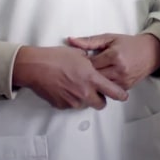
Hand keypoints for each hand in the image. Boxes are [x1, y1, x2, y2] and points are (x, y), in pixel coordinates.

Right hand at [12, 45, 128, 109]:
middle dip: (101, 99)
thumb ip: (91, 62)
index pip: (113, 92)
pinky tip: (65, 88)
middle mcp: (84, 93)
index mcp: (91, 78)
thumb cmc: (56, 57)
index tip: (124, 96)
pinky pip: (72, 104)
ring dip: (85, 98)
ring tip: (76, 85)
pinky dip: (72, 98)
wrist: (35, 67)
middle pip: (101, 104)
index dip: (120, 95)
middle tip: (97, 91)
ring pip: (85, 104)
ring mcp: (72, 101)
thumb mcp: (78, 53)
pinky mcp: (61, 105)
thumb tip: (94, 64)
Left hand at [67, 33, 159, 90]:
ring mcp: (123, 80)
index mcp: (114, 55)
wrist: (150, 52)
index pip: (91, 64)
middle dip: (86, 75)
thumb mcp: (110, 38)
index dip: (83, 64)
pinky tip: (100, 81)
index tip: (79, 63)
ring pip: (101, 86)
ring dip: (94, 82)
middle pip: (95, 77)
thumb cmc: (128, 44)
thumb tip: (70, 40)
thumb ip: (90, 41)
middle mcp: (119, 69)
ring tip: (89, 77)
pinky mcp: (126, 87)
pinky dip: (103, 86)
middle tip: (80, 72)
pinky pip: (109, 89)